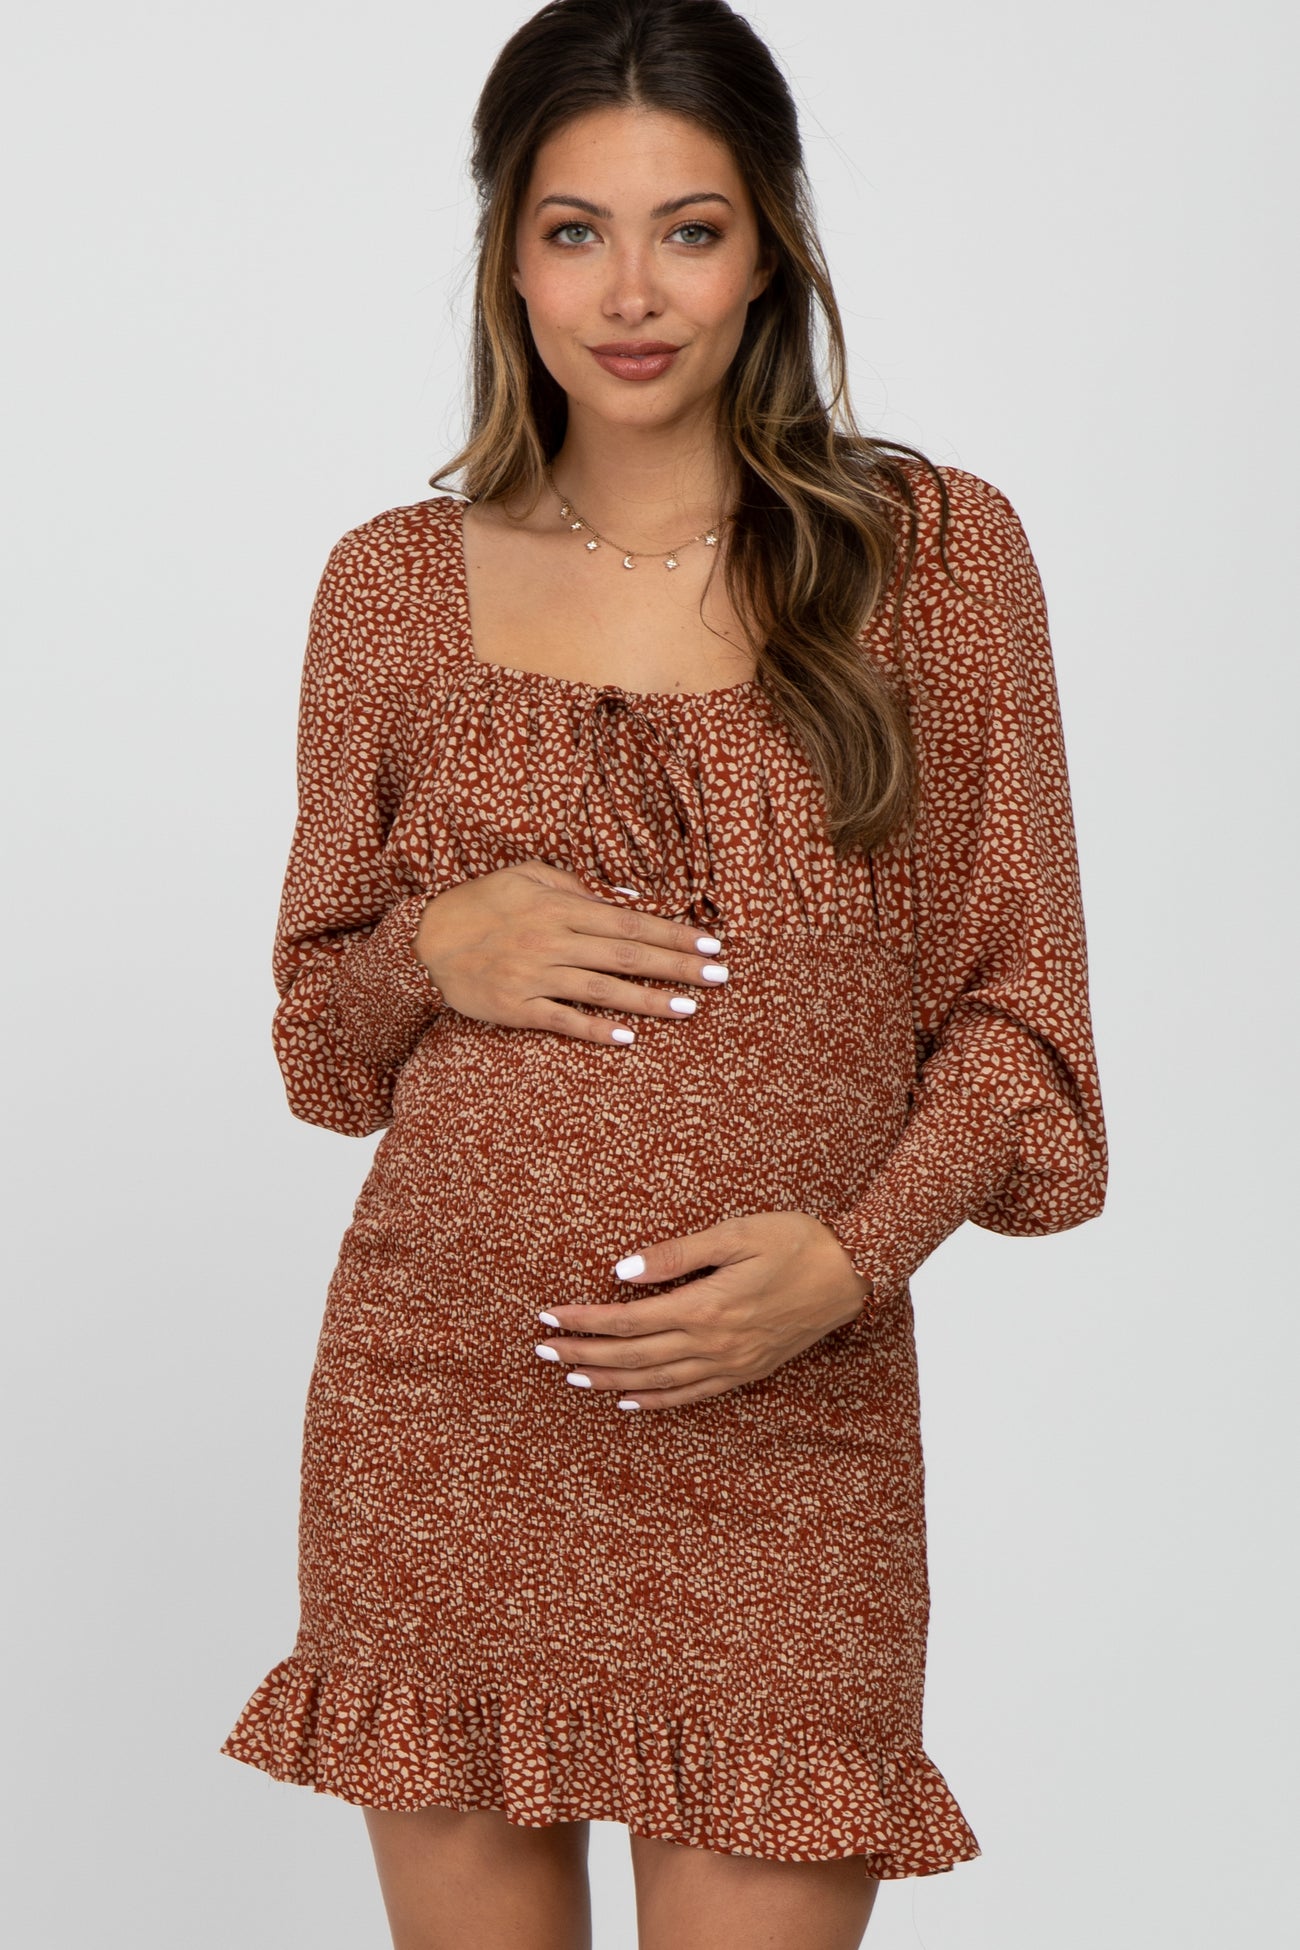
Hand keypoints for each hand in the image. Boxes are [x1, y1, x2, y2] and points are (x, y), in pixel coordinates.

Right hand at [415, 860, 727, 1044]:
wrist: (424, 942)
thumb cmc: (481, 904)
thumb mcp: (528, 878)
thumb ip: (579, 888)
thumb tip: (630, 899)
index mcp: (560, 908)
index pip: (629, 920)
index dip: (672, 933)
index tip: (709, 942)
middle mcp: (552, 941)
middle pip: (626, 954)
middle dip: (677, 965)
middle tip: (719, 976)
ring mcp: (535, 976)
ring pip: (603, 990)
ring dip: (649, 1000)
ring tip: (688, 1009)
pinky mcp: (517, 1007)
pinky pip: (563, 1020)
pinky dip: (596, 1029)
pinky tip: (628, 1038)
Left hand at [533, 1211, 871, 1410]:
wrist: (851, 1273)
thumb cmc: (795, 1241)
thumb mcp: (735, 1233)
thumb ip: (676, 1254)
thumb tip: (621, 1272)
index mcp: (705, 1307)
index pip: (626, 1320)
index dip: (582, 1320)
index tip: (546, 1317)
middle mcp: (713, 1343)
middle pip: (632, 1355)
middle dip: (582, 1352)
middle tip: (541, 1351)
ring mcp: (730, 1363)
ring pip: (654, 1380)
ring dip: (608, 1378)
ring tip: (570, 1375)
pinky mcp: (745, 1371)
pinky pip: (690, 1395)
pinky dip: (654, 1401)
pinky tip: (627, 1400)